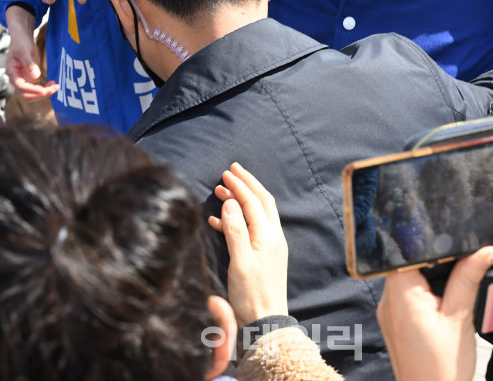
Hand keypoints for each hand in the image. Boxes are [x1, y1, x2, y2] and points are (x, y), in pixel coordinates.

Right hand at [5, 6, 58, 99]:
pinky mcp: (30, 79)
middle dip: (40, 94)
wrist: (22, 39)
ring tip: (56, 87)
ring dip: (44, 93)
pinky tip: (53, 84)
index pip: (20, 86)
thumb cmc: (21, 43)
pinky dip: (45, 88)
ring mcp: (23, 80)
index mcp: (12, 72)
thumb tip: (35, 77)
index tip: (44, 91)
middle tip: (54, 89)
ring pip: (32, 94)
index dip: (32, 90)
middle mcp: (16, 79)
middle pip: (26, 95)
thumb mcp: (25, 52)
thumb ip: (29, 64)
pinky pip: (37, 88)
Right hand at [208, 162, 288, 326]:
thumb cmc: (252, 296)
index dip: (240, 186)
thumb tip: (230, 203)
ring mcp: (270, 246)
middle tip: (231, 170)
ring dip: (241, 199)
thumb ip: (235, 230)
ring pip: (256, 213)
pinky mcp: (264, 256)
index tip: (226, 173)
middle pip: (261, 201)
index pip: (254, 202)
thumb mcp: (240, 263)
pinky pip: (251, 228)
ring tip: (222, 191)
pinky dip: (237, 219)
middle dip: (246, 184)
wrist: (266, 323)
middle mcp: (273, 237)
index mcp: (268, 236)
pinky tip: (219, 220)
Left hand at [377, 246, 492, 380]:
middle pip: (406, 262)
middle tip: (455, 272)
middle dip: (432, 262)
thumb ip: (469, 278)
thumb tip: (486, 251)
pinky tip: (439, 307)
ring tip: (448, 294)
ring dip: (427, 278)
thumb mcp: (461, 317)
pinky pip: (404, 295)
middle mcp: (387, 300)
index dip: (425, 242)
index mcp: (400, 294)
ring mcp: (388, 311)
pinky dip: (422, 293)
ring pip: (406, 277)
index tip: (448, 245)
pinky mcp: (393, 321)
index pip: (405, 251)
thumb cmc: (443, 369)